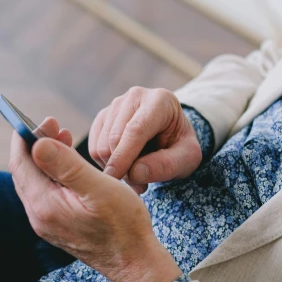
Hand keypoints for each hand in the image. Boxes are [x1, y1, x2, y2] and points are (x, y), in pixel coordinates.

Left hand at [9, 118, 181, 281]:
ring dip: (45, 157)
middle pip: (25, 171)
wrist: (134, 261)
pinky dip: (53, 173)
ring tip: (63, 138)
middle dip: (36, 144)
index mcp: (44, 205)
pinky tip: (69, 165)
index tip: (46, 119)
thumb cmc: (123, 224)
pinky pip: (45, 192)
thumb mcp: (98, 188)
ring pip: (35, 181)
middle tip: (55, 124)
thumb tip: (37, 143)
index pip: (21, 163)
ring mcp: (47, 223)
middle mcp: (39, 216)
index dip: (28, 136)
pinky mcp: (57, 225)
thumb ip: (66, 165)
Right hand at [88, 87, 202, 193]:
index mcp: (160, 100)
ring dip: (115, 167)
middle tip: (141, 184)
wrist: (172, 135)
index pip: (135, 130)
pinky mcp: (103, 116)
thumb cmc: (181, 146)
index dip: (124, 156)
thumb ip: (167, 165)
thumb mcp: (188, 158)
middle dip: (123, 167)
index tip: (116, 180)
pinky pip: (93, 147)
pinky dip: (105, 163)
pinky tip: (125, 165)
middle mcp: (135, 97)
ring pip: (101, 145)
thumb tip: (135, 173)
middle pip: (114, 138)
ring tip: (137, 174)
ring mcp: (116, 104)